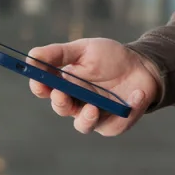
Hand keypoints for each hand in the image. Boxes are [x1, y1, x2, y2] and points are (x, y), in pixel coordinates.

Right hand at [27, 38, 160, 135]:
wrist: (142, 66)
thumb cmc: (109, 58)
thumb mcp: (84, 49)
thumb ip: (58, 54)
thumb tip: (31, 55)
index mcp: (64, 84)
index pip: (45, 89)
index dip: (39, 86)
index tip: (39, 80)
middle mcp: (76, 102)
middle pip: (61, 108)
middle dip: (60, 102)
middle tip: (62, 93)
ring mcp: (95, 116)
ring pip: (83, 125)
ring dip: (86, 118)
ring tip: (93, 108)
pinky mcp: (114, 124)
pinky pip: (117, 123)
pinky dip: (129, 108)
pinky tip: (137, 94)